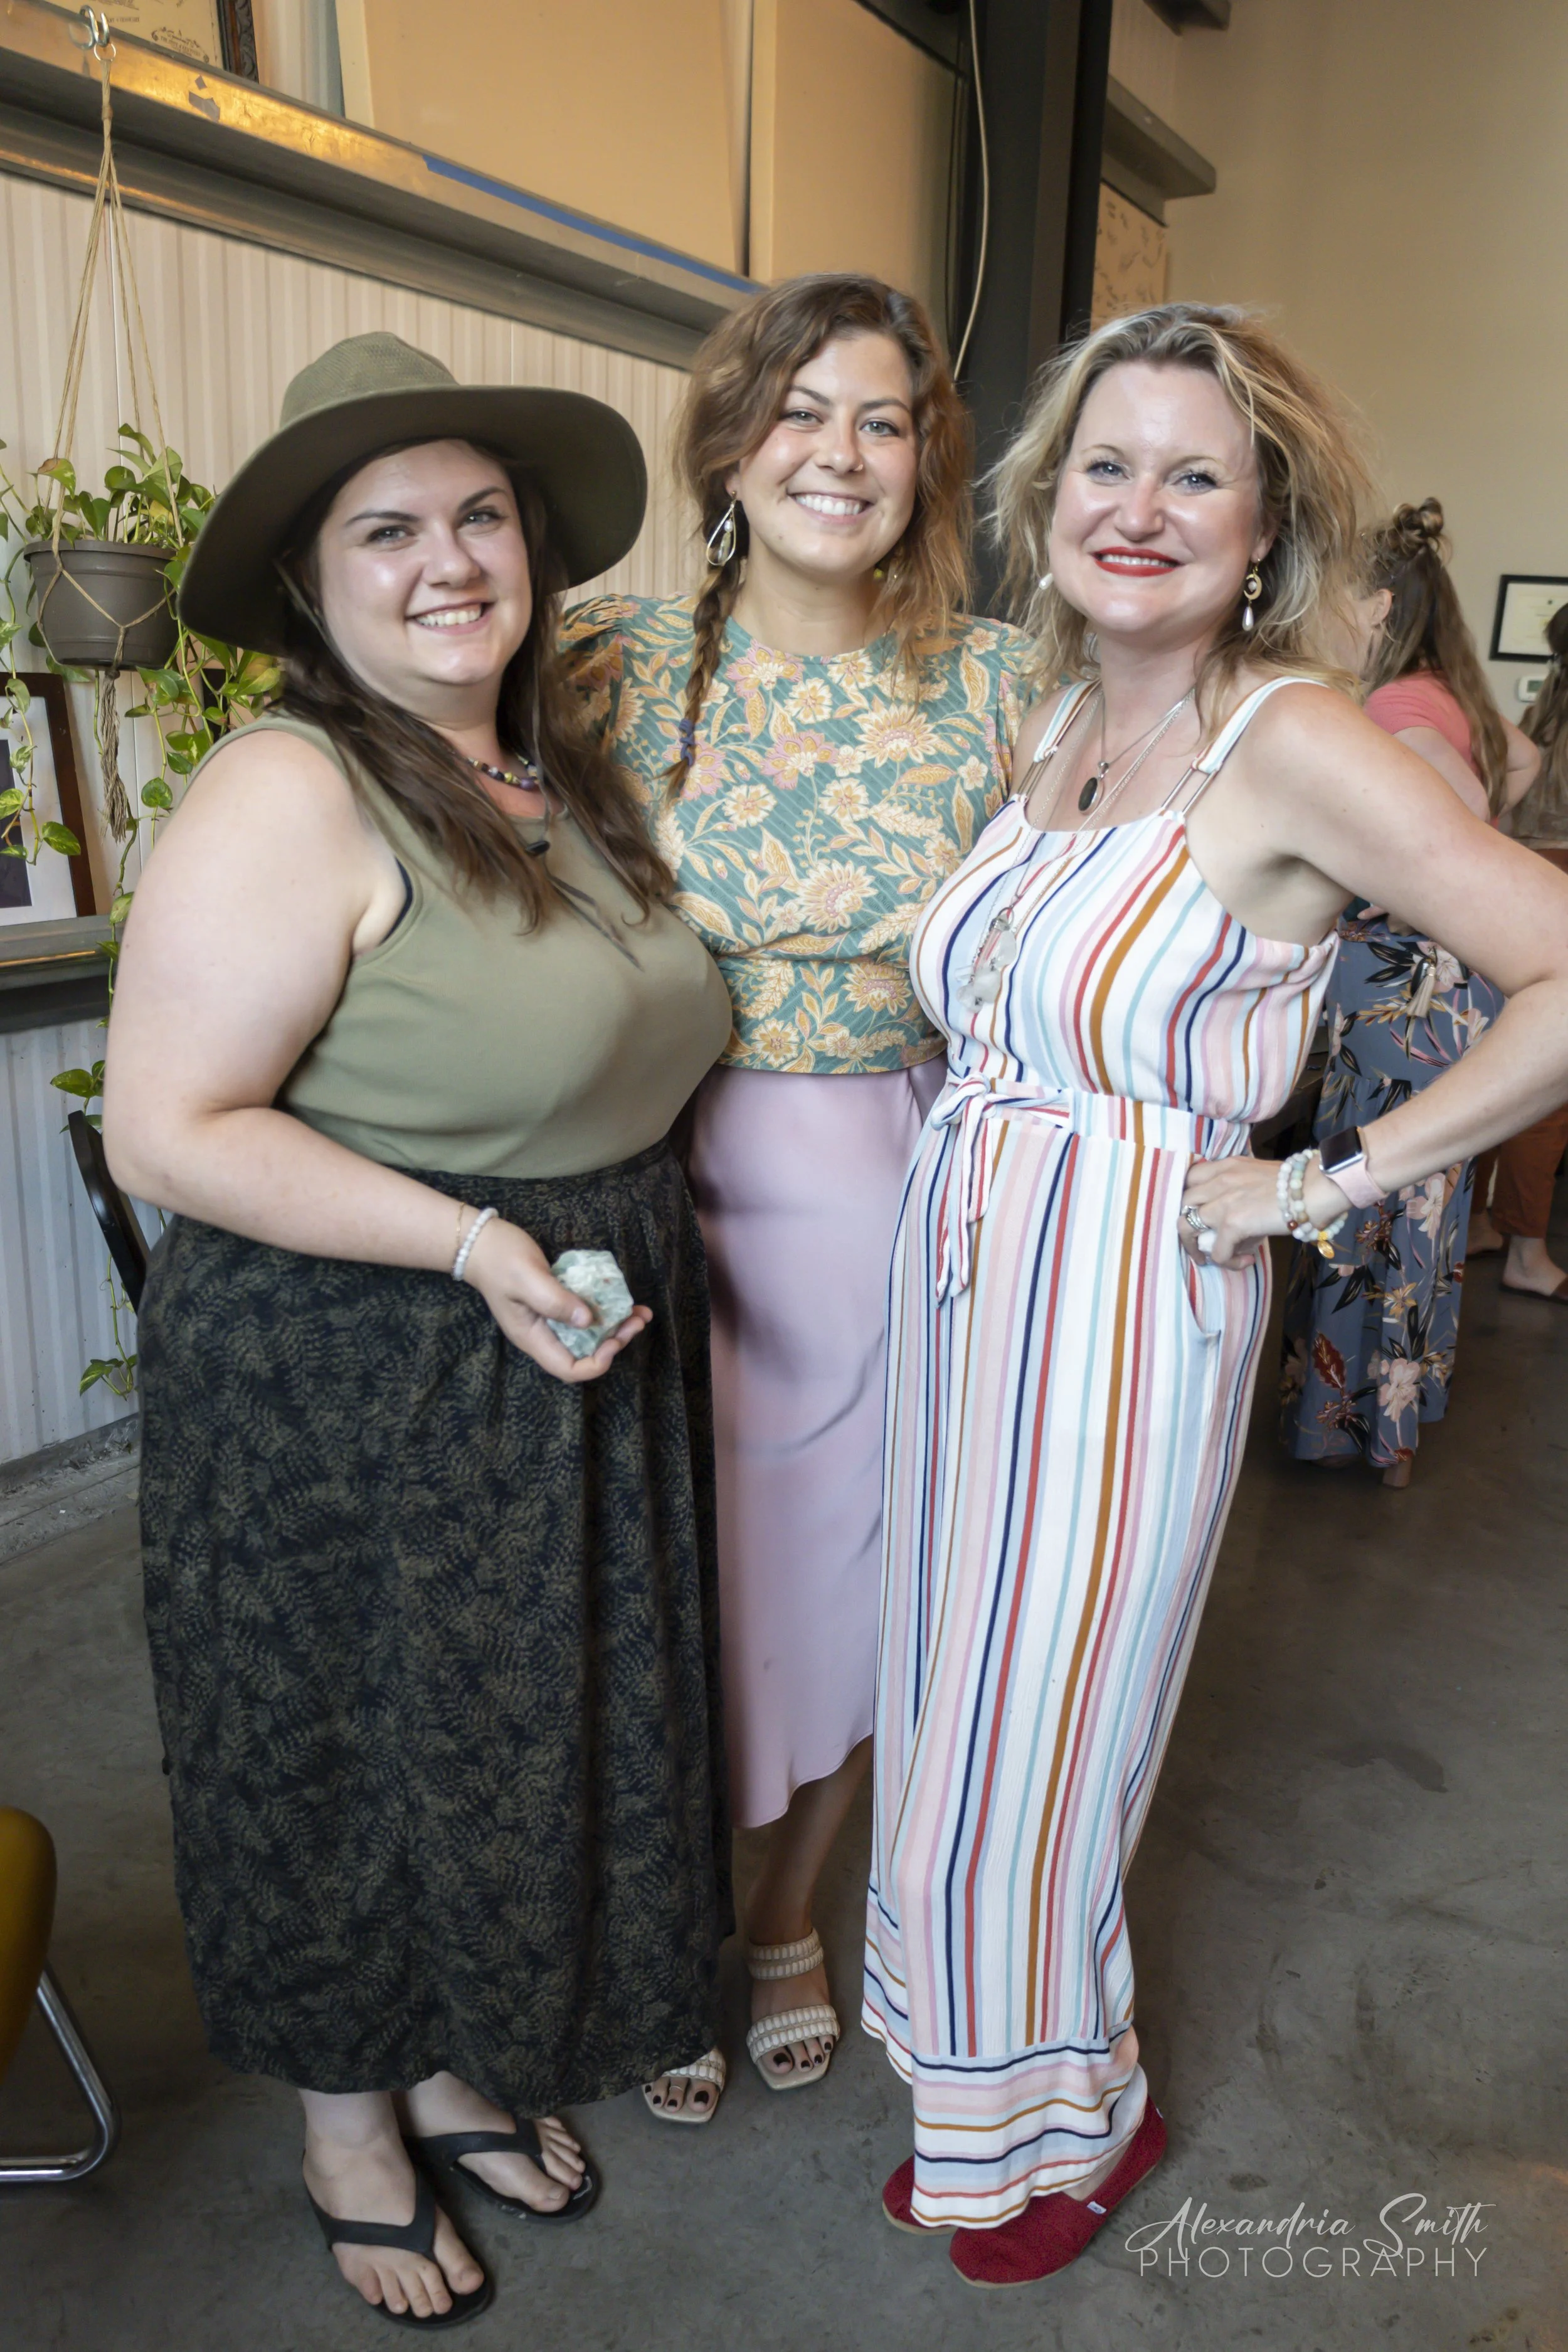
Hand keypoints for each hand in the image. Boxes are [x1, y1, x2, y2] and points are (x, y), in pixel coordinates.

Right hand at [462, 1217, 651, 1382]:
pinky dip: (606, 1311)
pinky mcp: (557, 1304)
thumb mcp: (527, 1277)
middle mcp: (544, 1335)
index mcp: (533, 1337)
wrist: (481, 1243)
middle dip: (614, 1342)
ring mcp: (550, 1320)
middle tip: (636, 1321)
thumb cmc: (500, 1259)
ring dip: (616, 1327)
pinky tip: (623, 1299)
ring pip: (588, 1336)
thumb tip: (587, 1321)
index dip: (595, 1363)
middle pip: (584, 1355)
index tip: (614, 1340)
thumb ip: (555, 1301)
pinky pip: (585, 1316)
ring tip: (640, 1312)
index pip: (567, 1369)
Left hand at [1179, 1156, 1287, 1266]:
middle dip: (1186, 1224)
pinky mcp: (1232, 1223)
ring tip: (1209, 1258)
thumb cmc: (1298, 1183)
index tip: (1197, 1212)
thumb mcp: (1260, 1175)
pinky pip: (1217, 1252)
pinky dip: (1228, 1262)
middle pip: (1181, 1204)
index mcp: (1226, 1166)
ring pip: (1186, 1228)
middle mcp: (1219, 1181)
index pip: (1190, 1178)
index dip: (1189, 1198)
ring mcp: (1223, 1202)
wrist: (1316, 1187)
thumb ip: (1241, 1188)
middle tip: (1200, 1240)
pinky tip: (1246, 1261)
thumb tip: (1238, 1220)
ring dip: (1195, 1248)